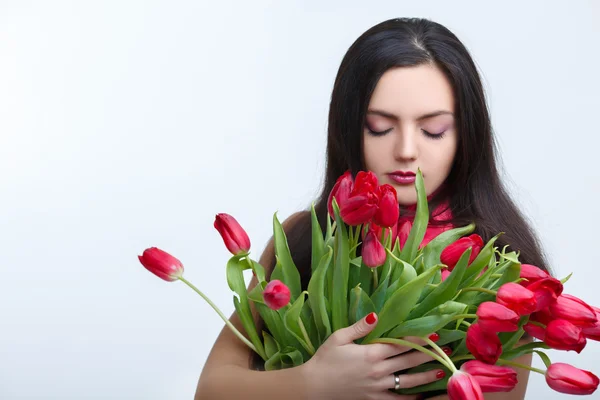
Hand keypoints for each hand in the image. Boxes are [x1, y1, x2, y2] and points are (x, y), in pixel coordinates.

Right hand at [300, 312, 446, 399]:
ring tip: (440, 371)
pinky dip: (411, 399)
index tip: (433, 334)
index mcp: (370, 353)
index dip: (418, 339)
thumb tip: (377, 314)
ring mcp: (378, 387)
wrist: (314, 386)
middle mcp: (378, 370)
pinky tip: (422, 396)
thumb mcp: (339, 337)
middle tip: (443, 349)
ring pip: (407, 381)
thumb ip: (360, 327)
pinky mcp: (374, 399)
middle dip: (427, 355)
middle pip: (408, 361)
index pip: (400, 344)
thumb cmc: (325, 359)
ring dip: (425, 376)